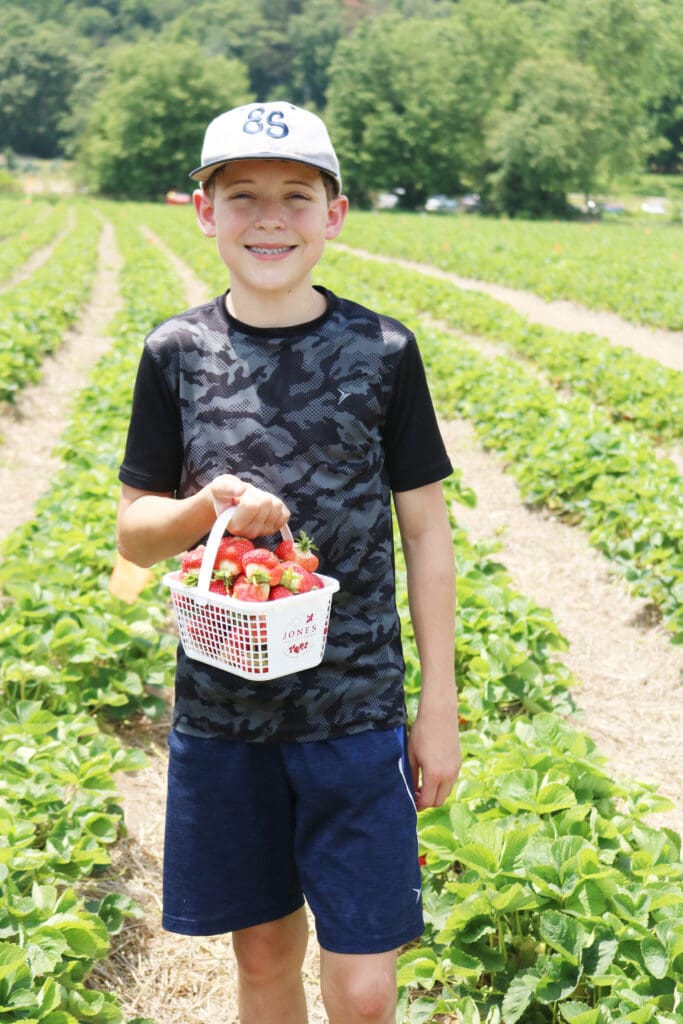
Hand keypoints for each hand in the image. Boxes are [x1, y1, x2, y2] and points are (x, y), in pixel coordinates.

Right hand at [208, 475, 289, 538]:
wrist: (230, 504)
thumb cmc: (224, 496)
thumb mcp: (219, 486)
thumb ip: (226, 487)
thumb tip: (240, 490)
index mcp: (234, 525)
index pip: (251, 505)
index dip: (247, 493)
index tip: (239, 495)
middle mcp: (249, 533)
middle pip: (266, 503)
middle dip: (257, 494)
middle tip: (247, 497)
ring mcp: (263, 532)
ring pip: (277, 506)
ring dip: (267, 498)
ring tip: (254, 501)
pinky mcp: (275, 529)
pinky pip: (285, 513)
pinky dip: (276, 505)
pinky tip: (264, 508)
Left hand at [408, 688, 461, 810]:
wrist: (439, 715)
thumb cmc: (422, 733)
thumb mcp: (412, 756)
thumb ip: (411, 776)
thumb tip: (410, 791)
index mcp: (434, 775)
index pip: (427, 801)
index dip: (418, 806)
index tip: (411, 802)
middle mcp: (448, 775)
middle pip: (439, 801)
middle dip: (427, 801)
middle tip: (416, 794)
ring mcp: (455, 769)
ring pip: (446, 792)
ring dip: (436, 793)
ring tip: (423, 784)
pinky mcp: (459, 763)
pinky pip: (452, 781)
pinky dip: (443, 784)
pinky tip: (433, 774)